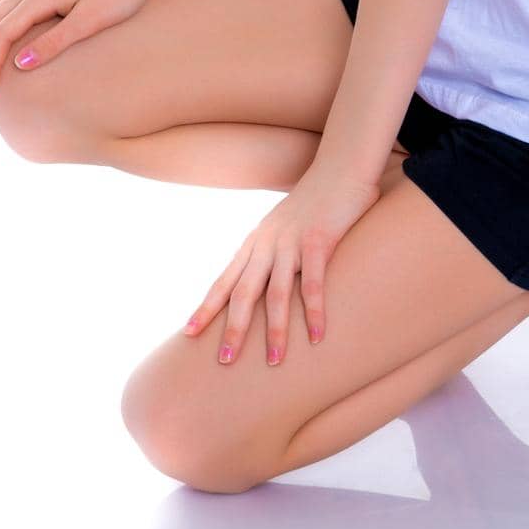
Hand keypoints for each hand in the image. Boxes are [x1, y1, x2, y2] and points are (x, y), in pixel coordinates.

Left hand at [182, 163, 382, 365]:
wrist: (340, 167)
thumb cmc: (315, 202)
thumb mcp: (284, 227)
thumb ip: (274, 252)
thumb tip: (268, 281)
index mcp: (256, 242)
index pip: (225, 280)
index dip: (207, 307)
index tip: (188, 333)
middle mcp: (267, 243)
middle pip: (243, 292)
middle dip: (233, 328)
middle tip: (225, 361)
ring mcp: (291, 241)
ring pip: (276, 293)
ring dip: (274, 329)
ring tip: (273, 360)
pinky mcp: (318, 240)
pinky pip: (313, 282)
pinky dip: (313, 311)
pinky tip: (316, 335)